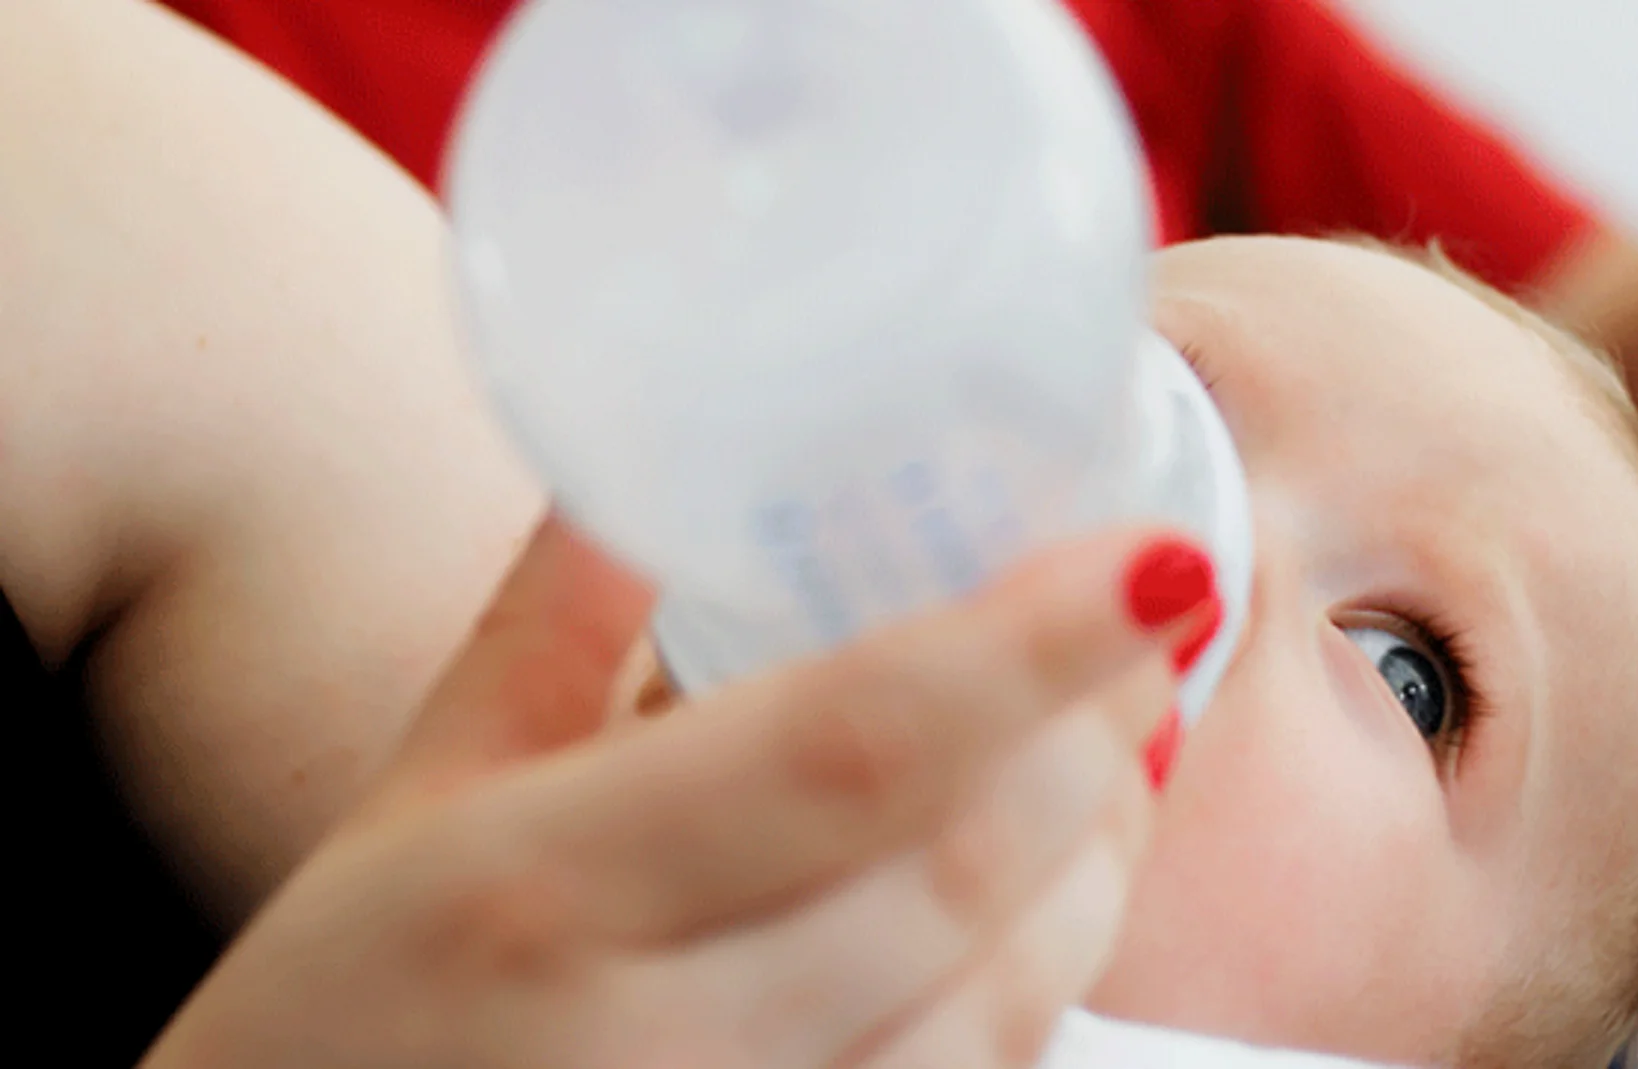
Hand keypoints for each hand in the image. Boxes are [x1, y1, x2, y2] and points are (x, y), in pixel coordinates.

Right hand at [143, 516, 1206, 1068]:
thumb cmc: (333, 1007)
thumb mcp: (418, 792)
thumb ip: (554, 616)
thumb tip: (666, 441)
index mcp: (539, 886)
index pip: (852, 743)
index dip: (1031, 646)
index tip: (1159, 558)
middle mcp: (652, 1037)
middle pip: (963, 867)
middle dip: (1096, 733)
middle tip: (1145, 622)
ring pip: (1005, 998)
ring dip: (1100, 858)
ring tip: (1116, 742)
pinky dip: (1044, 973)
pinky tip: (1052, 890)